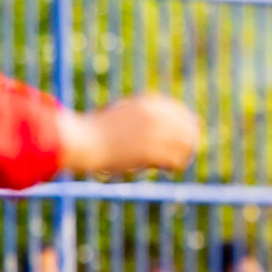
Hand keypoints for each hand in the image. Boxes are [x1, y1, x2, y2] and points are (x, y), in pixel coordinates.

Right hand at [59, 93, 200, 175]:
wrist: (83, 141)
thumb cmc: (98, 130)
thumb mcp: (122, 113)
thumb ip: (143, 116)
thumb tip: (164, 126)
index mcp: (148, 102)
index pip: (182, 112)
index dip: (188, 126)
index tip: (186, 138)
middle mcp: (156, 115)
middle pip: (189, 128)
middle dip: (188, 142)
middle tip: (181, 155)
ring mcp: (155, 132)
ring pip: (187, 145)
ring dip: (183, 155)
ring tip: (170, 163)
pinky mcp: (153, 151)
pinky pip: (178, 160)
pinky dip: (175, 166)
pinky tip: (165, 169)